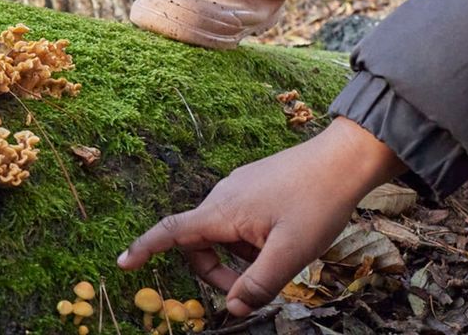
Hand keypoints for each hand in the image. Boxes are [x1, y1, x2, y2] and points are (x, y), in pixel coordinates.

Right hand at [119, 117, 404, 315]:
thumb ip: (259, 284)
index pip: (172, 232)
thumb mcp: (291, 254)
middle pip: (199, 242)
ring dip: (238, 258)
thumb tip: (234, 307)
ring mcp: (239, 188)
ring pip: (223, 234)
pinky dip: (250, 241)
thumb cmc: (318, 204)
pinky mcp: (256, 185)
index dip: (145, 248)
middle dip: (216, 273)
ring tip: (278, 260)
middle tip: (251, 292)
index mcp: (223, 212)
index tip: (123, 263)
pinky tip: (282, 240)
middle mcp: (223, 196)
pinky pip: (239, 220)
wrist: (345, 159)